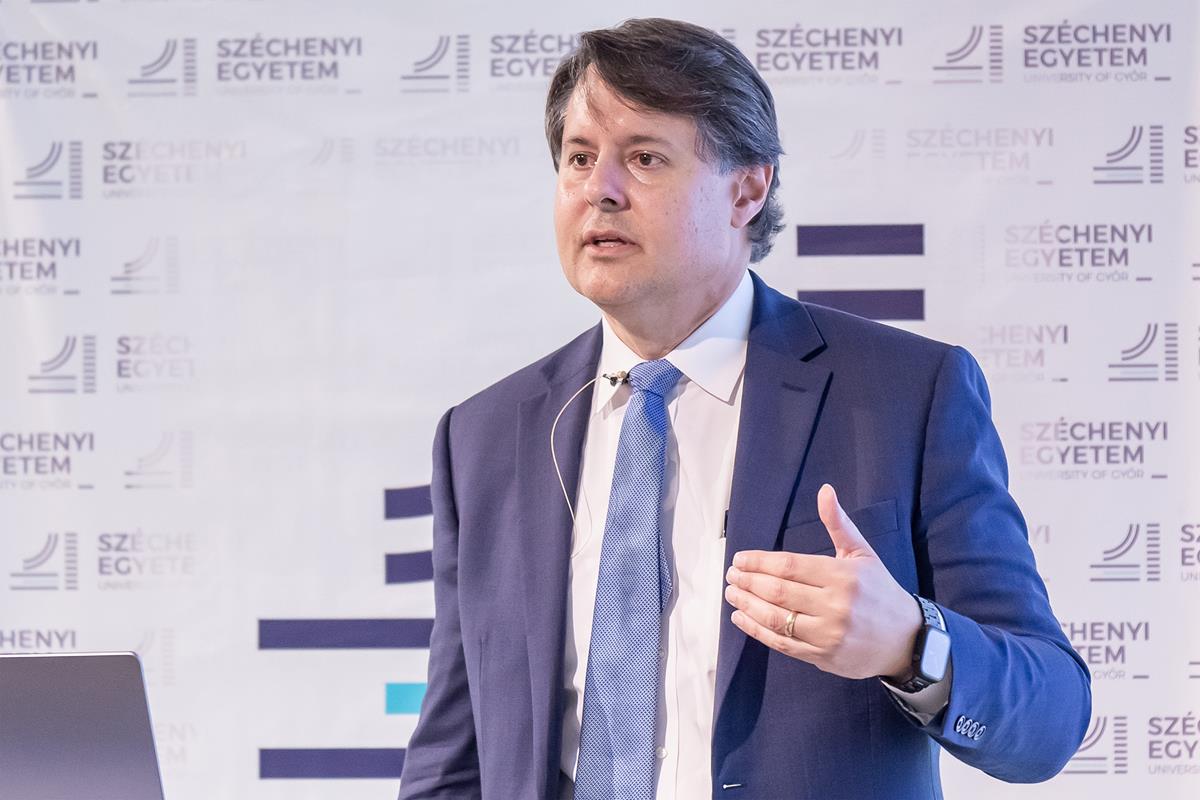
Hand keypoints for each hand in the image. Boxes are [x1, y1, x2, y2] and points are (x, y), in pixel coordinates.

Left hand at [724, 484, 921, 680]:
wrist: (907, 640)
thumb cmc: (880, 591)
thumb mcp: (863, 553)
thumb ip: (838, 524)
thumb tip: (824, 491)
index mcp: (843, 576)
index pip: (789, 566)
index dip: (759, 562)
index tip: (739, 559)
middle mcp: (835, 606)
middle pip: (778, 591)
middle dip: (748, 581)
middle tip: (731, 574)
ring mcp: (828, 635)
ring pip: (775, 618)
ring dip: (747, 605)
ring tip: (731, 592)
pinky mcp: (823, 657)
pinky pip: (782, 643)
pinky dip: (756, 631)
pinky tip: (741, 618)